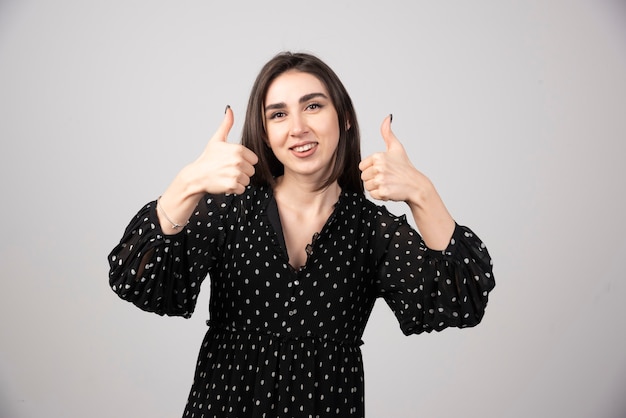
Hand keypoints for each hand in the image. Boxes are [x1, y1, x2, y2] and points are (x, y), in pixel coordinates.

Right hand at [186, 106, 258, 195]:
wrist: (196, 175)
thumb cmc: (207, 158)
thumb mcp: (217, 139)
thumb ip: (226, 124)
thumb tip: (229, 109)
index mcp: (238, 149)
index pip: (254, 160)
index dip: (244, 161)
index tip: (232, 161)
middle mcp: (237, 161)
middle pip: (251, 171)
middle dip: (242, 172)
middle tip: (228, 169)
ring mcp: (235, 173)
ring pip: (247, 180)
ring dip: (238, 181)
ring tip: (226, 176)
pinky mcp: (231, 185)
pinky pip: (241, 189)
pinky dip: (234, 189)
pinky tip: (225, 183)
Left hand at [360, 115, 454, 248]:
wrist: (416, 185)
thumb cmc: (405, 167)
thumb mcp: (396, 148)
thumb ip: (388, 133)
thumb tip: (387, 117)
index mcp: (379, 156)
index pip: (362, 166)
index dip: (371, 170)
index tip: (383, 170)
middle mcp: (379, 167)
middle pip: (364, 177)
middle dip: (373, 179)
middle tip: (387, 178)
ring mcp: (381, 180)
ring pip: (367, 186)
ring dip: (376, 188)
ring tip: (388, 184)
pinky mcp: (383, 192)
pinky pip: (372, 195)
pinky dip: (380, 195)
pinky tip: (389, 190)